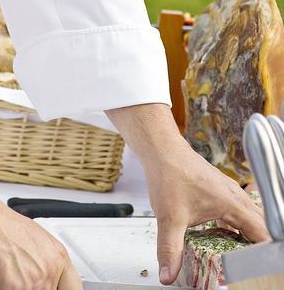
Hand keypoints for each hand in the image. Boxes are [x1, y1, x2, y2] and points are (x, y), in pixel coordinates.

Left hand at [106, 104, 269, 285]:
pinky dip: (237, 227)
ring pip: (248, 218)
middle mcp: (235, 196)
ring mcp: (228, 192)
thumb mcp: (170, 218)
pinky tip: (225, 237)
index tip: (257, 267)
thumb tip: (169, 274)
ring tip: (240, 257)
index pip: (262, 233)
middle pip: (259, 226)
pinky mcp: (219, 191)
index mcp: (232, 203)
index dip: (263, 252)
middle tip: (248, 266)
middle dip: (256, 247)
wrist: (161, 150)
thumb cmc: (169, 174)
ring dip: (247, 237)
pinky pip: (237, 212)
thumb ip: (171, 249)